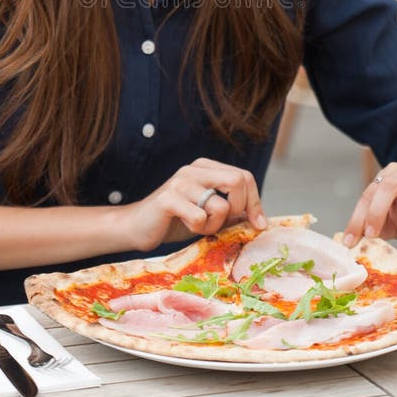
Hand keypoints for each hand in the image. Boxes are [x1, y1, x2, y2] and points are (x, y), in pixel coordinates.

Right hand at [125, 158, 266, 252]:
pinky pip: (200, 216)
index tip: (258, 224)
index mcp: (206, 168)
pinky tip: (184, 226)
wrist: (137, 227)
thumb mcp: (209, 213)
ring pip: (220, 205)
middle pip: (237, 180)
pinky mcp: (168, 198)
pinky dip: (198, 228)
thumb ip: (231, 211)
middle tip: (225, 223)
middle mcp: (194, 169)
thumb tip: (259, 219)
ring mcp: (180, 181)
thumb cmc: (175, 220)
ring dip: (214, 225)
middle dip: (240, 208)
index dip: (255, 202)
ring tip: (198, 227)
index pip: (243, 176)